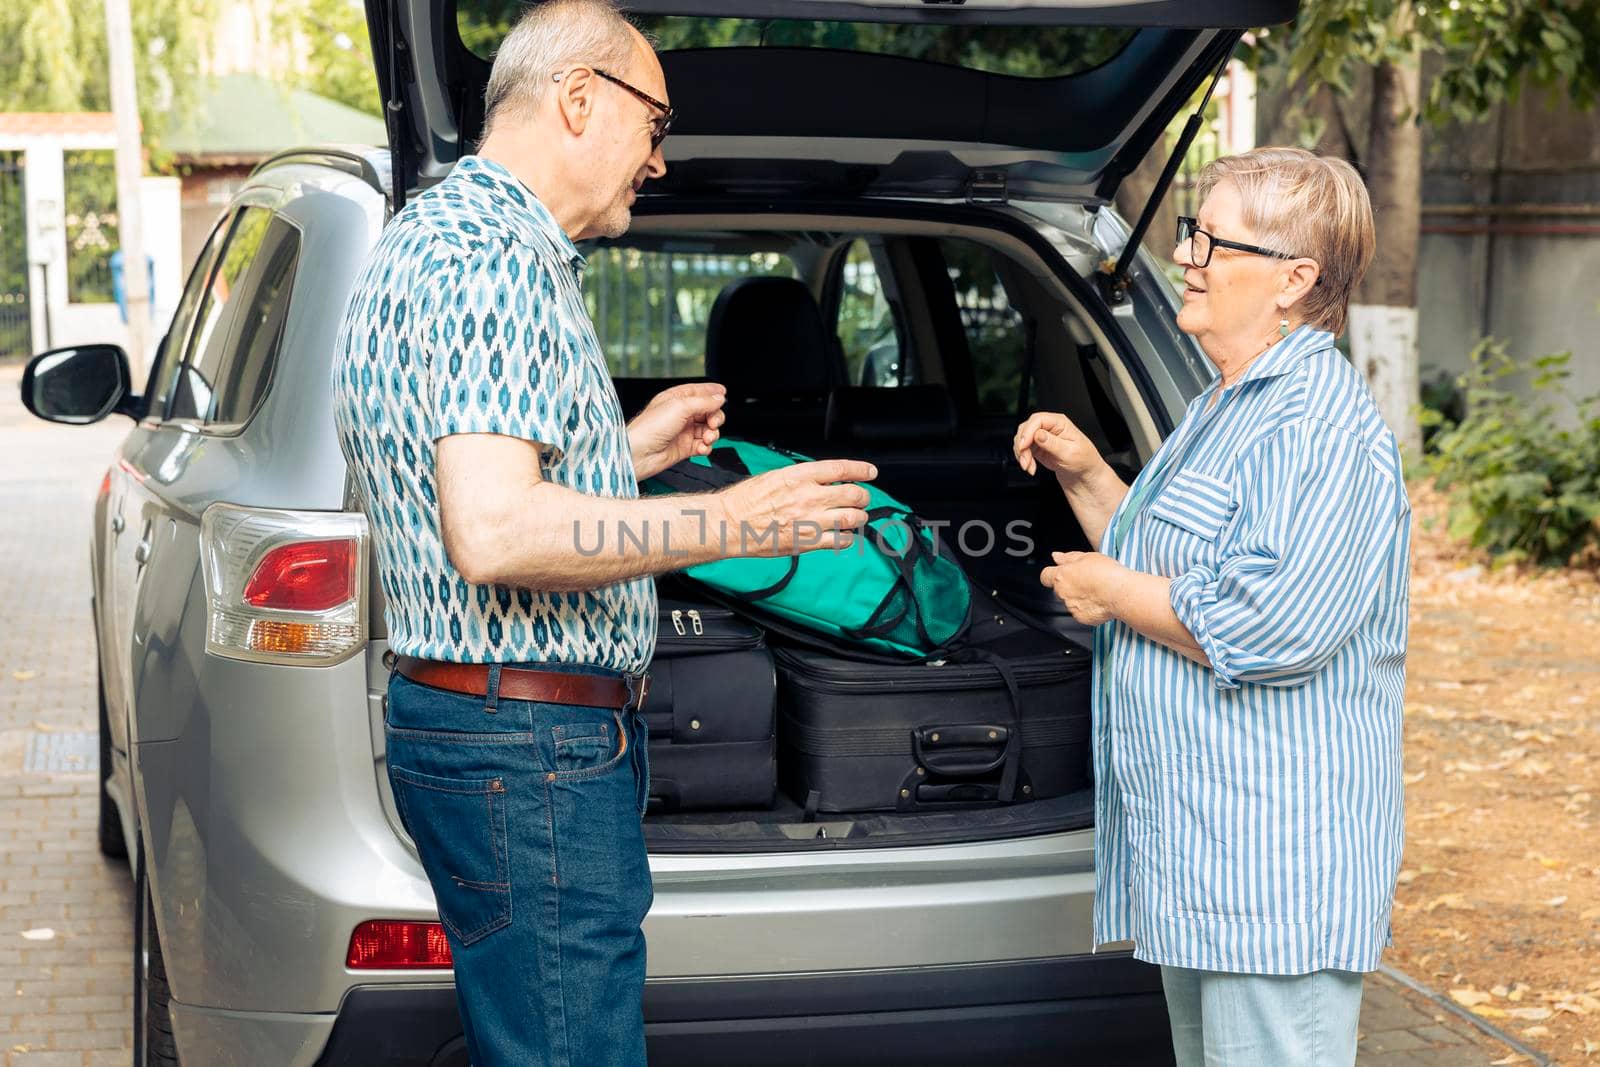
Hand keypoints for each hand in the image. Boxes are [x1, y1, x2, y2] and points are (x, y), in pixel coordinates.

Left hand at [628, 382, 725, 480]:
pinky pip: (703, 445)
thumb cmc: (649, 428)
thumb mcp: (680, 407)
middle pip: (708, 411)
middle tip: (713, 423)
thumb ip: (703, 402)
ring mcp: (683, 431)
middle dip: (715, 417)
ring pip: (708, 429)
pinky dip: (706, 447)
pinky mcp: (685, 447)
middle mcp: (680, 414)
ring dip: (712, 434)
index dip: (712, 392)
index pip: (698, 391)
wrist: (639, 453)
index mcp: (676, 399)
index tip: (723, 393)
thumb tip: (719, 398)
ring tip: (707, 438)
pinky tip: (702, 448)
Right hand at [717, 459, 877, 557]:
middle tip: (862, 498)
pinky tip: (843, 535)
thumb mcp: (776, 476)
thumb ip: (802, 478)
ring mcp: (810, 520)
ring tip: (857, 517)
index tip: (871, 472)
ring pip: (852, 518)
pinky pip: (840, 540)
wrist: (730, 523)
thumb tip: (824, 480)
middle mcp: (809, 496)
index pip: (840, 469)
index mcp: (799, 476)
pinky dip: (847, 537)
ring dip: (859, 517)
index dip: (861, 470)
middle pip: (853, 494)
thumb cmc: (747, 500)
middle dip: (863, 496)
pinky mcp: (808, 542)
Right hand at [1014, 411, 1105, 485]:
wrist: (1082, 474)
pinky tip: (1030, 467)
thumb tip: (1038, 434)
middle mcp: (1049, 427)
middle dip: (1022, 446)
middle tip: (1025, 461)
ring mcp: (1042, 437)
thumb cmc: (1082, 461)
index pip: (1037, 420)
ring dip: (1021, 454)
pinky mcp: (1037, 446)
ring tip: (1029, 467)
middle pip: (1026, 428)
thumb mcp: (1069, 453)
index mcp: (1059, 422)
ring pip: (1021, 439)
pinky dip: (1023, 458)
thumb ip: (1052, 443)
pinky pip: (1023, 449)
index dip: (1027, 432)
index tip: (1023, 446)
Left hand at [1039, 550, 1122, 626]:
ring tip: (1095, 591)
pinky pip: (1079, 612)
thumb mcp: (1087, 557)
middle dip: (1068, 585)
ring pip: (1069, 601)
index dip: (1052, 574)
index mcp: (1062, 576)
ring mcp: (1071, 606)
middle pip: (1058, 589)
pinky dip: (1086, 608)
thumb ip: (1068, 558)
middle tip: (1085, 580)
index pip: (1045, 575)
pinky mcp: (1081, 617)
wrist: (1120, 593)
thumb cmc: (1107, 573)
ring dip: (1077, 597)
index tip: (1059, 572)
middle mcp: (1063, 593)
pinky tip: (1098, 601)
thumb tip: (1056, 557)